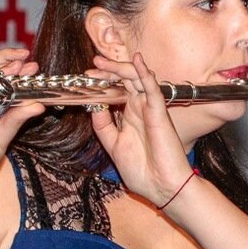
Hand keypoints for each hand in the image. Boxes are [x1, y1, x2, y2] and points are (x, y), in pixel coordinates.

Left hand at [89, 53, 192, 205]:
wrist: (162, 188)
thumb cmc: (143, 172)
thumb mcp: (113, 145)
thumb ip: (103, 126)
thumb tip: (93, 106)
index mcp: (129, 117)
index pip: (116, 92)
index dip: (102, 82)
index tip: (85, 77)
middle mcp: (140, 110)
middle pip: (124, 81)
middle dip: (108, 71)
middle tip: (93, 64)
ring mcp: (149, 109)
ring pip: (136, 79)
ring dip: (120, 68)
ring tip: (103, 62)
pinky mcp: (159, 112)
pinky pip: (152, 88)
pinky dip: (145, 73)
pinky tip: (137, 61)